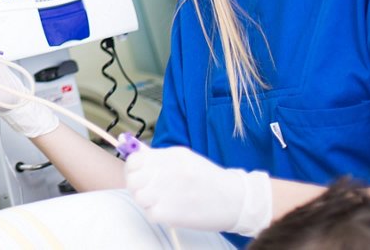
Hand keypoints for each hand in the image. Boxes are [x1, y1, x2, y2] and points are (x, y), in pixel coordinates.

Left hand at [124, 142, 271, 235]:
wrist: (236, 201)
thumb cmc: (210, 181)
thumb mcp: (187, 160)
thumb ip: (162, 159)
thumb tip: (138, 161)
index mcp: (171, 155)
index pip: (135, 160)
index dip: (133, 169)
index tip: (138, 175)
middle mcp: (167, 170)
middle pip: (133, 179)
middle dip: (137, 187)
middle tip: (149, 192)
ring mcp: (167, 191)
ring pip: (139, 197)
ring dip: (147, 202)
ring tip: (161, 202)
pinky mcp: (170, 212)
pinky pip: (151, 213)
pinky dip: (157, 215)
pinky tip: (170, 212)